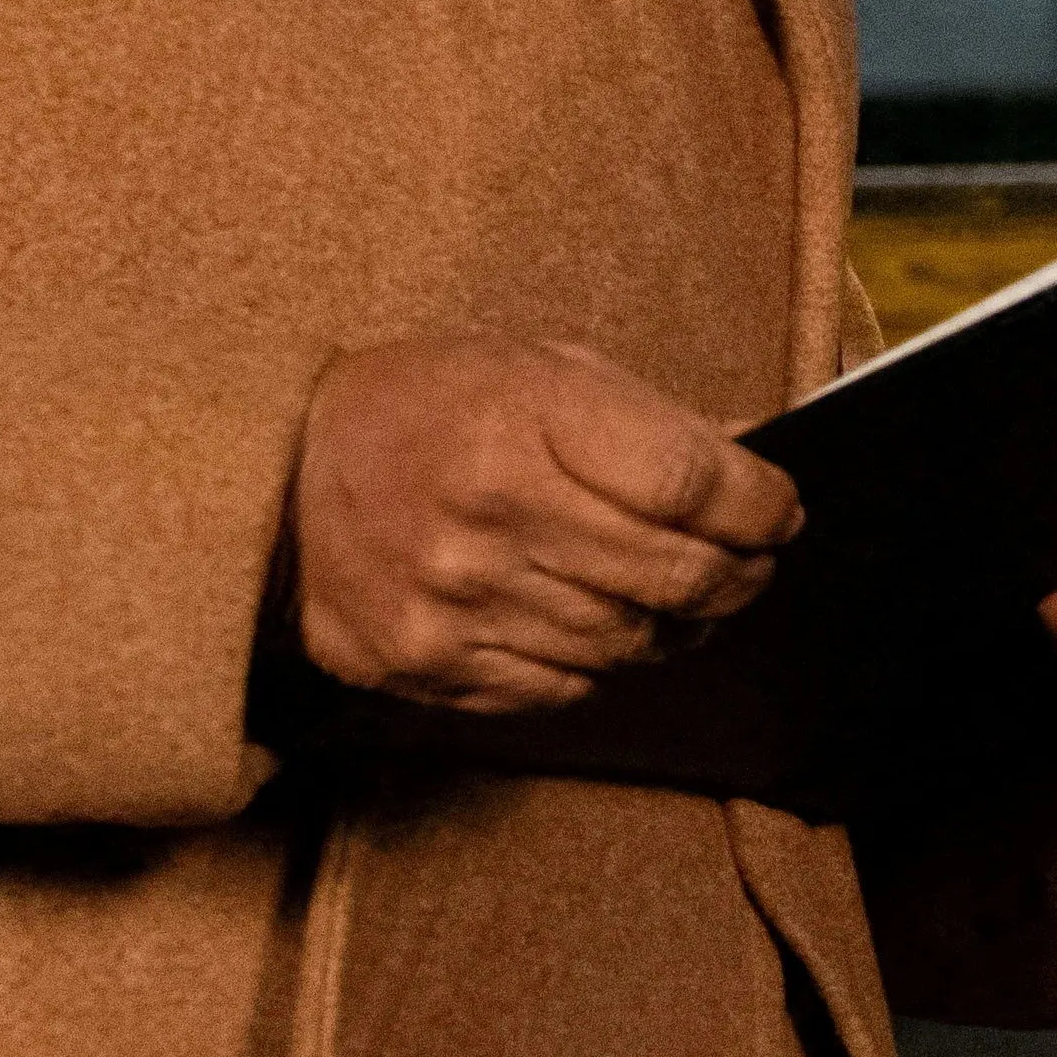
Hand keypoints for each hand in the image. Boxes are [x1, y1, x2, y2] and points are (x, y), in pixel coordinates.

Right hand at [287, 333, 805, 714]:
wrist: (277, 476)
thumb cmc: (424, 405)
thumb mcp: (539, 368)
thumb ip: (647, 419)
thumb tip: (752, 459)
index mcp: (526, 421)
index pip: (690, 482)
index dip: (759, 504)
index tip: (779, 510)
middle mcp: (493, 516)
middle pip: (675, 574)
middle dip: (740, 575)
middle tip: (753, 566)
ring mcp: (459, 601)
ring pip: (628, 643)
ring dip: (677, 626)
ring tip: (682, 598)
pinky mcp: (431, 665)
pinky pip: (563, 688)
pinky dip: (601, 663)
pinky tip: (598, 624)